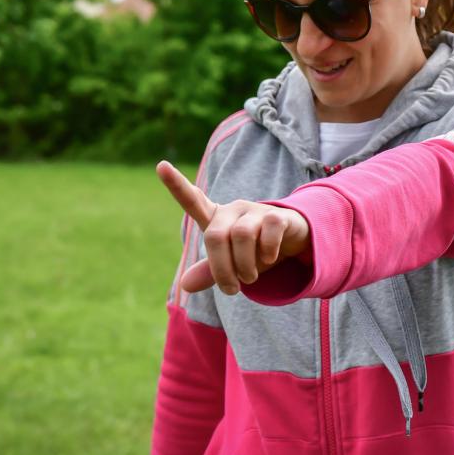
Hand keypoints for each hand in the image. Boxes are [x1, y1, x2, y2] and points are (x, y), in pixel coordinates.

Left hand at [157, 161, 310, 295]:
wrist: (292, 243)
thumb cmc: (255, 251)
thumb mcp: (231, 264)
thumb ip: (210, 273)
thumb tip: (185, 285)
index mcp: (216, 220)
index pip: (193, 201)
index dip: (177, 185)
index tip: (161, 166)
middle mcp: (233, 210)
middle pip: (215, 236)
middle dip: (222, 269)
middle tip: (232, 289)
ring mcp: (255, 210)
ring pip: (241, 235)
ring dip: (245, 266)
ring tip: (251, 278)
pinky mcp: (277, 215)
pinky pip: (268, 231)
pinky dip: (267, 252)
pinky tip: (270, 258)